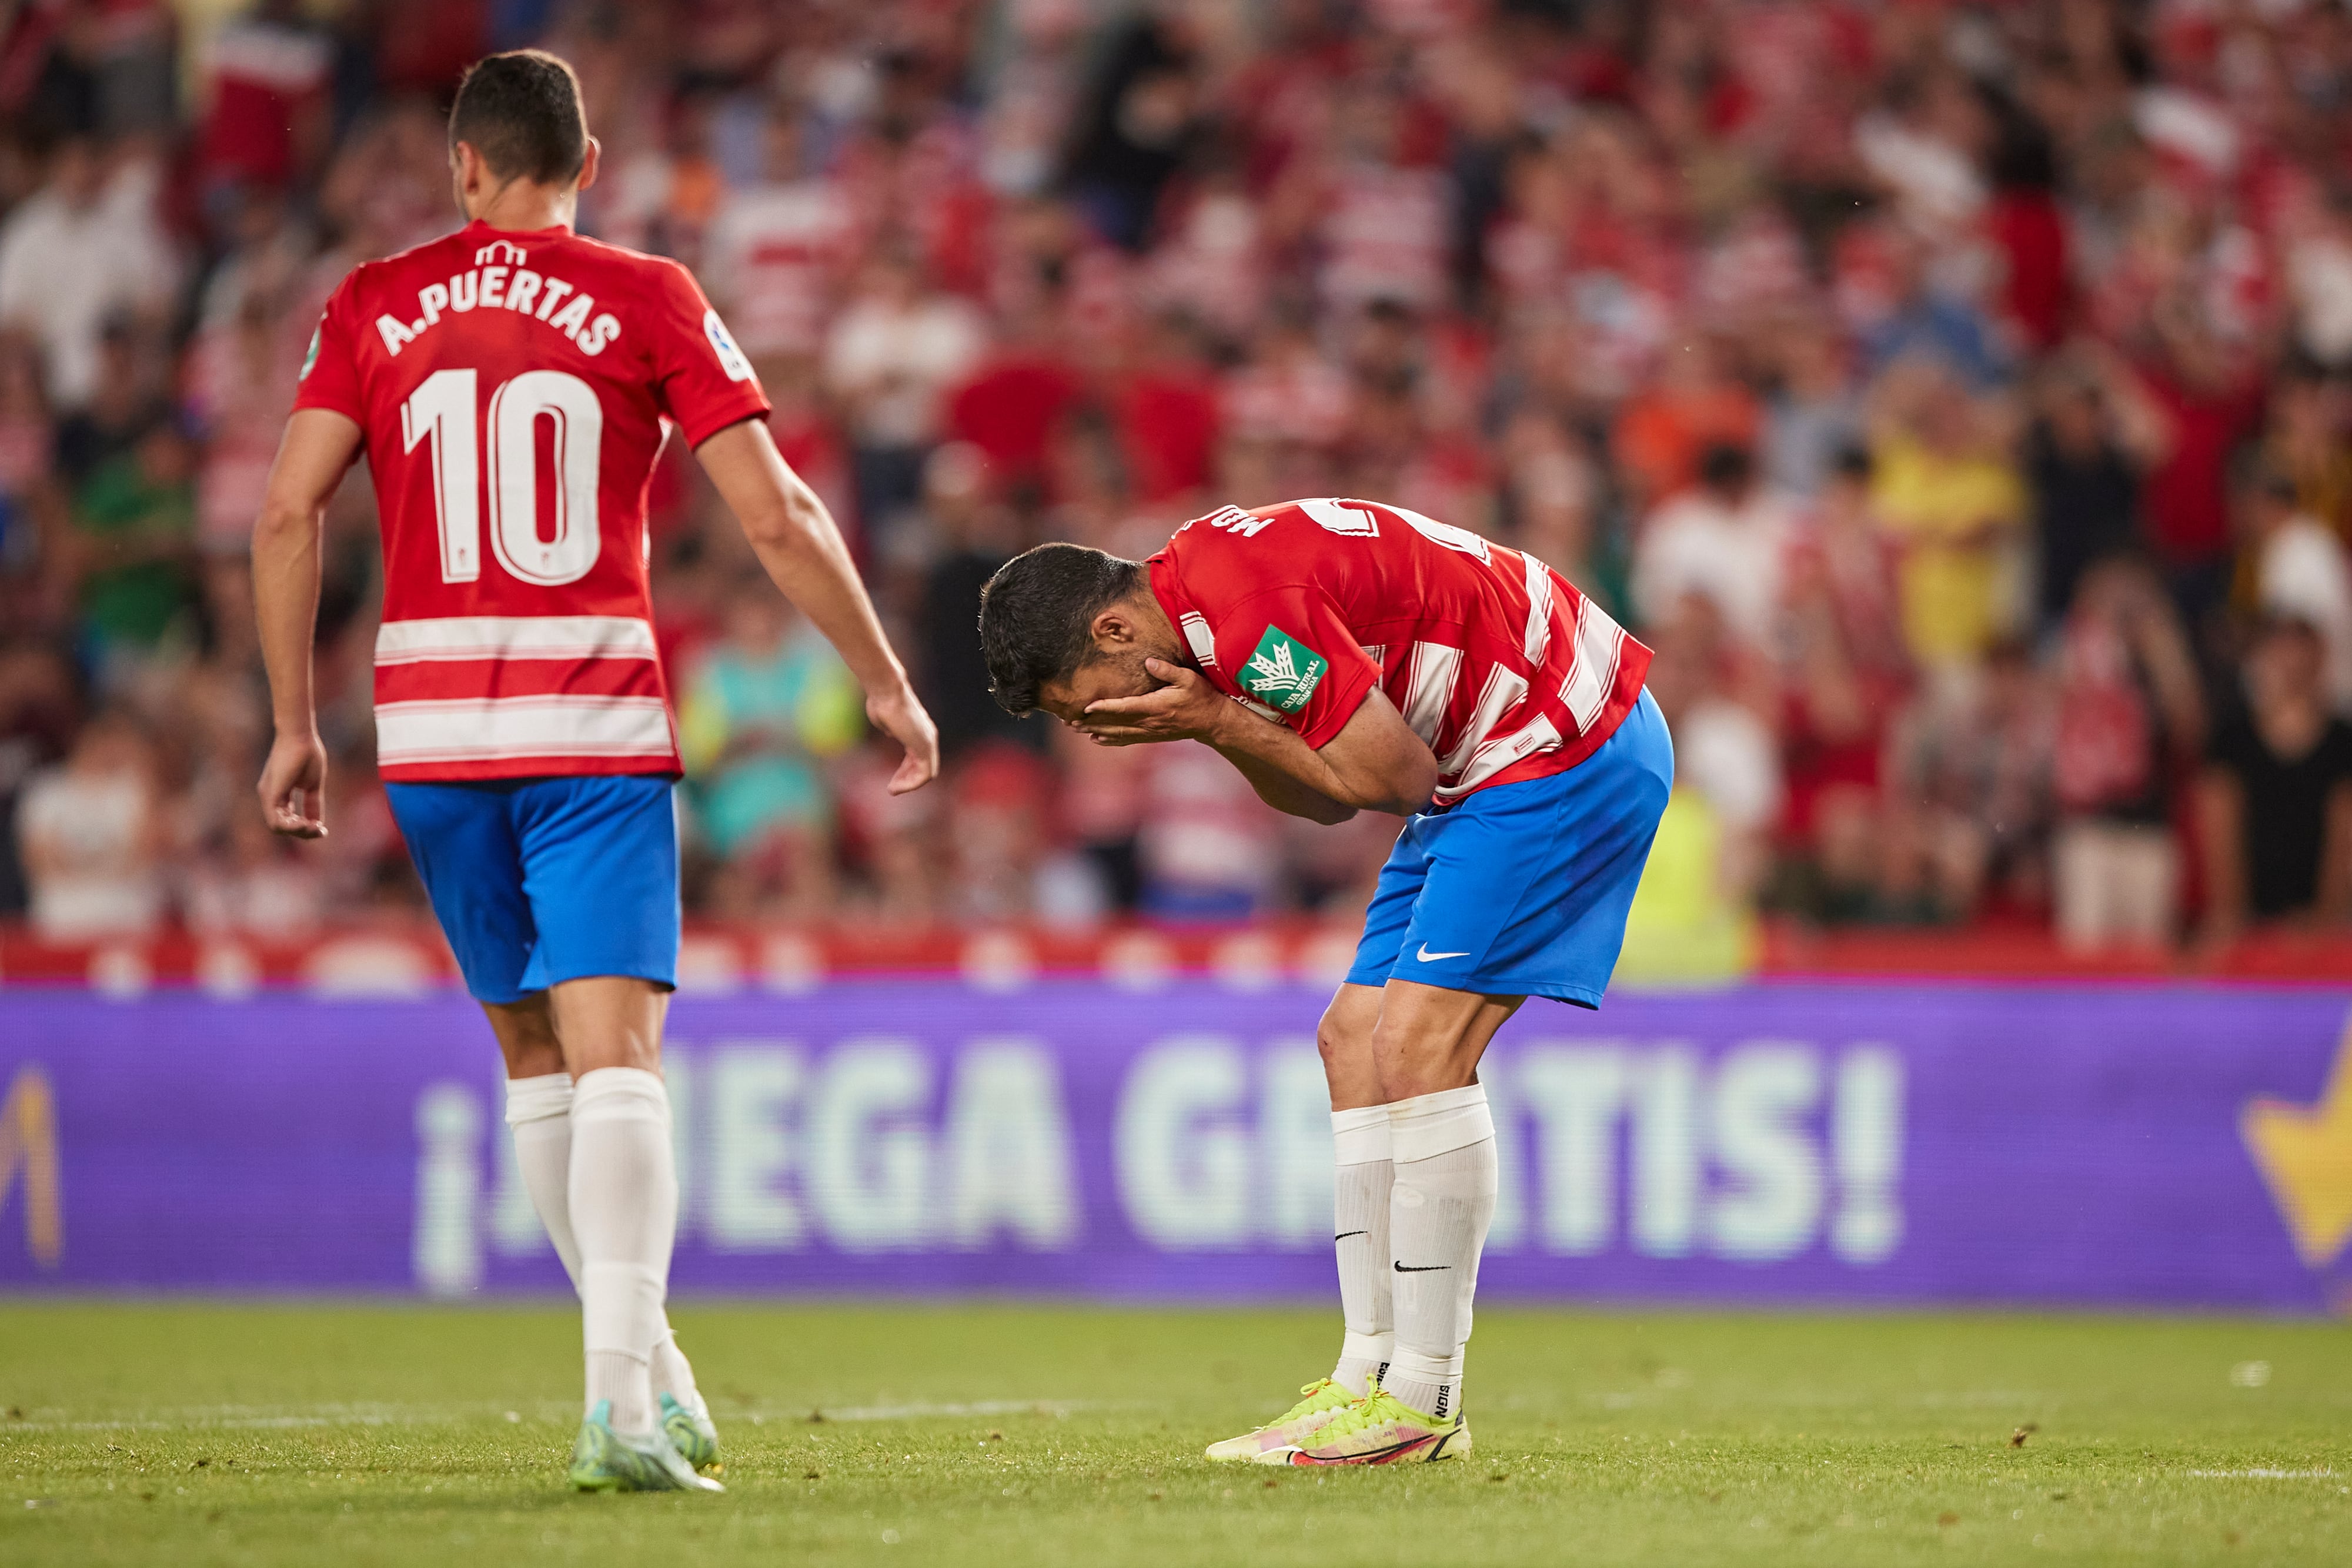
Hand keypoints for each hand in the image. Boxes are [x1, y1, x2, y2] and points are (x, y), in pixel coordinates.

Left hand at [257, 731, 328, 838]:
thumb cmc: (308, 754)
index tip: (323, 829)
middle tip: (320, 830)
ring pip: (278, 827)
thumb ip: (313, 803)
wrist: (301, 736)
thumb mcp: (313, 785)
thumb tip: (318, 822)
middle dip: (303, 832)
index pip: (289, 819)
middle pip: (283, 826)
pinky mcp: (270, 794)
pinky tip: (307, 824)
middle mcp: (270, 797)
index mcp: (279, 794)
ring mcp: (268, 795)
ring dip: (298, 832)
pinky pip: (276, 821)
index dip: (306, 828)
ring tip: (314, 827)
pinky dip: (292, 827)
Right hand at [867, 685, 939, 794]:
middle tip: (892, 788)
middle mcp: (927, 736)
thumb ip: (890, 729)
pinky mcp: (925, 745)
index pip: (917, 757)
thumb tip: (890, 733)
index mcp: (918, 730)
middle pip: (923, 767)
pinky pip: (924, 773)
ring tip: (893, 790)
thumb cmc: (881, 701)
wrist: (886, 691)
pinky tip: (897, 786)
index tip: (892, 780)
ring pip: (926, 773)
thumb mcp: (884, 719)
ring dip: (909, 784)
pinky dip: (912, 783)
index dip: (904, 770)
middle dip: (906, 779)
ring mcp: (928, 741)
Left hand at [1081, 658, 1230, 745]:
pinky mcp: (1151, 736)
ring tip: (1076, 728)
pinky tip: (1096, 739)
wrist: (1212, 722)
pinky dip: (1110, 740)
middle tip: (1069, 721)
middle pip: (1115, 723)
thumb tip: (1148, 662)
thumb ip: (1167, 670)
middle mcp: (1149, 722)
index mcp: (1156, 706)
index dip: (1105, 707)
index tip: (1087, 707)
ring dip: (1095, 730)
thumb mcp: (1188, 679)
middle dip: (1091, 722)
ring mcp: (1150, 731)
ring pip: (1117, 733)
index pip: (1125, 707)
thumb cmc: (1201, 697)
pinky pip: (1126, 740)